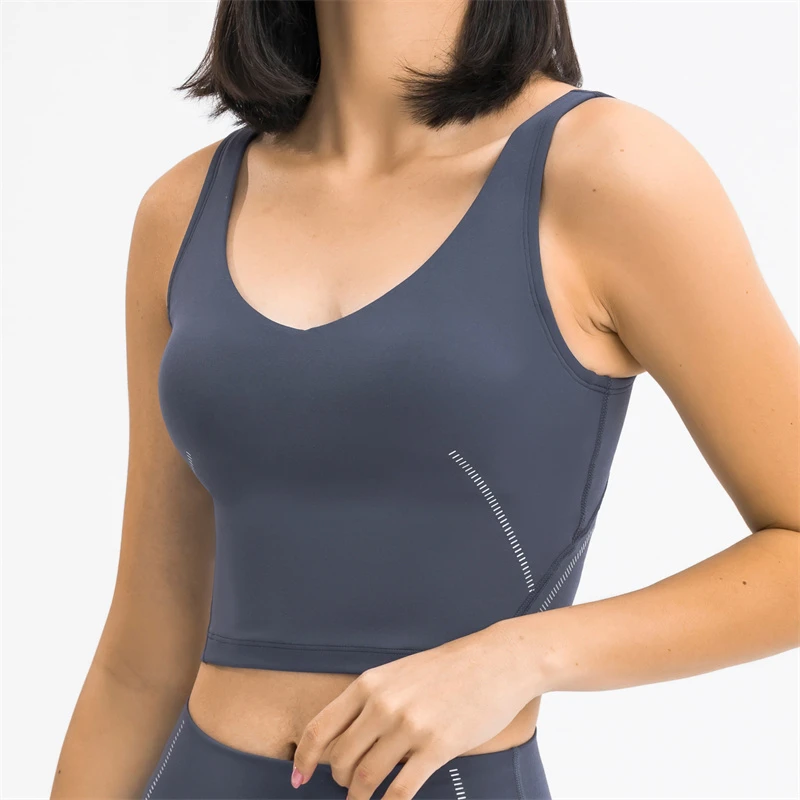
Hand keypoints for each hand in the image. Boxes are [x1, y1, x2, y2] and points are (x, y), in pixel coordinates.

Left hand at [290, 619, 538, 799]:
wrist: (495, 661)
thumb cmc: (448, 669)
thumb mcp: (399, 674)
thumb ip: (372, 700)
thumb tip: (347, 738)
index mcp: (370, 684)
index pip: (321, 728)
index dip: (304, 759)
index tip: (299, 778)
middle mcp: (383, 704)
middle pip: (341, 760)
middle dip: (339, 782)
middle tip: (347, 789)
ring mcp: (409, 726)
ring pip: (366, 779)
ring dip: (360, 799)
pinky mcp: (436, 746)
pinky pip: (401, 791)